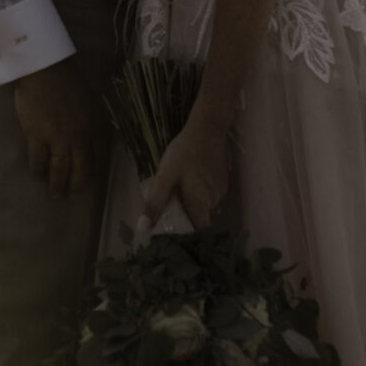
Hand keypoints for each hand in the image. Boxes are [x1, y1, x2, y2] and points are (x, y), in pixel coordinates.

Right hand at [12, 59, 95, 197]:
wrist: (45, 68)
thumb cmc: (68, 80)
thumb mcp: (90, 101)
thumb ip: (92, 121)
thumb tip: (90, 140)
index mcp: (94, 126)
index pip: (97, 158)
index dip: (92, 172)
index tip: (86, 180)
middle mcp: (79, 137)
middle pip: (80, 170)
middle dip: (75, 186)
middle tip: (69, 197)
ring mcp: (58, 138)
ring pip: (59, 170)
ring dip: (57, 186)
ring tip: (54, 195)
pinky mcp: (37, 136)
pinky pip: (38, 160)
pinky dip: (37, 171)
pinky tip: (36, 176)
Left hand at [143, 111, 230, 230]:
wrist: (207, 129)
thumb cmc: (184, 153)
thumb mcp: (165, 177)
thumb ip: (156, 203)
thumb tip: (143, 229)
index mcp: (200, 204)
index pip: (197, 232)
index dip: (186, 236)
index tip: (173, 233)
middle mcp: (214, 201)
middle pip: (198, 217)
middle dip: (184, 213)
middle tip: (169, 201)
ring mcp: (220, 191)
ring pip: (203, 204)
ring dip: (191, 200)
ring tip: (179, 185)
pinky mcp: (222, 180)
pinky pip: (208, 193)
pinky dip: (198, 190)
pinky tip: (190, 176)